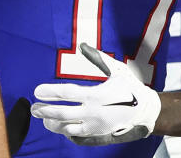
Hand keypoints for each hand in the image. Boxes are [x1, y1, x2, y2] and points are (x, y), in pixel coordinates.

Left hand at [30, 43, 160, 145]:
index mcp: (97, 94)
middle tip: (34, 108)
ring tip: (43, 118)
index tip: (36, 91)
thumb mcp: (116, 70)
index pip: (67, 93)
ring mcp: (95, 125)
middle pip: (62, 112)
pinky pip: (76, 135)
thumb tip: (83, 45)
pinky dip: (64, 130)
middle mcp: (94, 112)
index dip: (50, 92)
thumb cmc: (130, 87)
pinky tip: (59, 125)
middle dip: (45, 110)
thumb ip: (98, 58)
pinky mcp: (98, 134)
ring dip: (52, 123)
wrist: (146, 111)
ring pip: (66, 127)